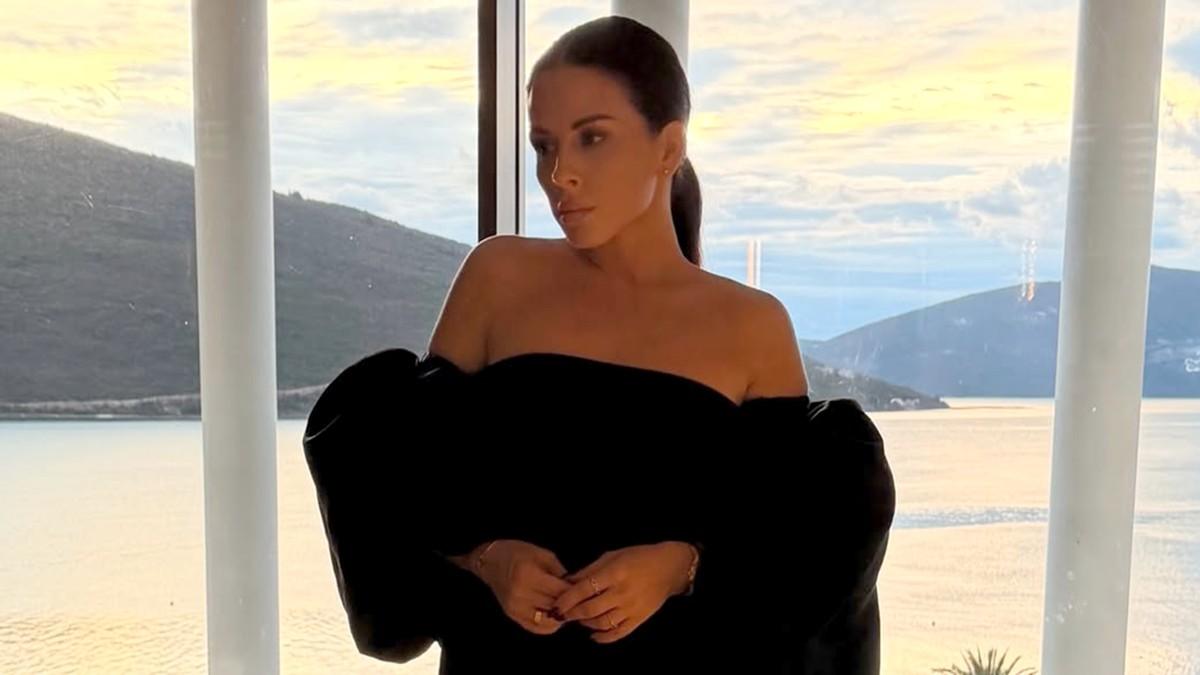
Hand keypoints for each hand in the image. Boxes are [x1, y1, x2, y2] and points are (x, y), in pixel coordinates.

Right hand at [452, 539, 573, 634]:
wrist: (491, 562)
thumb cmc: (519, 553)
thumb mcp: (543, 554)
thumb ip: (560, 571)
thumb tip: (575, 588)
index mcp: (529, 575)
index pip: (560, 591)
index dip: (575, 591)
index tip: (583, 590)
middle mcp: (521, 595)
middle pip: (555, 606)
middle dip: (569, 604)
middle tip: (578, 599)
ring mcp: (515, 608)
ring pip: (548, 621)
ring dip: (560, 616)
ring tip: (566, 607)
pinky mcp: (513, 616)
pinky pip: (537, 628)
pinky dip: (549, 625)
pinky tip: (554, 615)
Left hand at [550, 542, 693, 643]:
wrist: (669, 568)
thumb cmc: (638, 557)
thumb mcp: (612, 556)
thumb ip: (589, 570)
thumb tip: (567, 582)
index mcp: (614, 573)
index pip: (584, 589)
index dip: (567, 599)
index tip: (555, 604)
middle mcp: (622, 593)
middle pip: (590, 609)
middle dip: (572, 614)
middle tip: (562, 614)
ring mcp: (631, 608)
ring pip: (602, 623)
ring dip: (585, 624)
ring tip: (578, 619)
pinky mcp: (639, 620)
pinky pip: (618, 633)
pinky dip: (603, 637)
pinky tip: (593, 635)